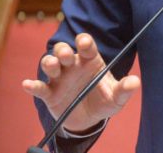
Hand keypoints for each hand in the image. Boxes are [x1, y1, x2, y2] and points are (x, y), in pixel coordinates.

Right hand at [22, 33, 140, 132]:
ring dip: (49, 63)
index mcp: (89, 61)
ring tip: (53, 66)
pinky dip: (33, 85)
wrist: (89, 120)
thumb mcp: (116, 97)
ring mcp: (59, 78)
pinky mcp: (49, 94)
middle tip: (67, 56)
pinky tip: (28, 84)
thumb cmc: (104, 101)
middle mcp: (72, 66)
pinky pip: (40, 88)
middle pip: (63, 51)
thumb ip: (124, 90)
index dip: (84, 41)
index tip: (84, 42)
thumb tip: (135, 82)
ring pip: (50, 64)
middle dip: (63, 50)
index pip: (86, 46)